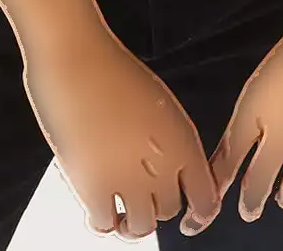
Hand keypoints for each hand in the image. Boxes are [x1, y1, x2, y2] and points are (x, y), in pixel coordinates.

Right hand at [21, 24, 221, 240]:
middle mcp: (160, 162)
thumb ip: (169, 139)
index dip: (199, 213)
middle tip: (141, 198)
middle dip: (156, 206)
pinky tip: (99, 209)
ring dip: (133, 223)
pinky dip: (104, 222)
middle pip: (168, 210)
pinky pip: (105, 223)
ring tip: (122, 213)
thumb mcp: (159, 102)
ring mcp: (126, 175)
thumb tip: (170, 170)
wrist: (76, 56)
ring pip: (141, 225)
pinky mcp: (92, 182)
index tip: (190, 217)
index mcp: (181, 139)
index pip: (205, 198)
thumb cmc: (113, 69)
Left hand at [191, 0, 282, 230]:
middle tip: (247, 210)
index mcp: (255, 103)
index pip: (227, 160)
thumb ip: (257, 108)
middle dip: (249, 202)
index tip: (205, 209)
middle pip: (257, 184)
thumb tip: (244, 141)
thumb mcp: (273, 67)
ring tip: (280, 198)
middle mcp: (282, 126)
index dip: (216, 187)